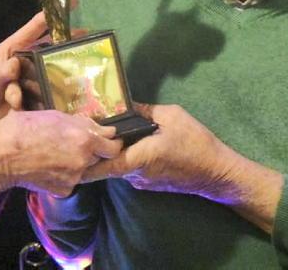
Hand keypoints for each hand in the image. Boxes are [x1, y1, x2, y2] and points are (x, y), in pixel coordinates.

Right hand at [0, 110, 121, 196]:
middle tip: (81, 142)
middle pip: (102, 156)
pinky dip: (66, 173)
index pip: (113, 142)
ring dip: (80, 161)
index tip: (105, 136)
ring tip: (60, 152)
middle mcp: (83, 160)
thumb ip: (79, 123)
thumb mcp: (54, 116)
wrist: (0, 157)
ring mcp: (74, 178)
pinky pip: (72, 179)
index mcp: (84, 139)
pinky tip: (51, 165)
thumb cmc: (24, 128)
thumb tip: (97, 126)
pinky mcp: (63, 190)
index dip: (110, 138)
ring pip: (86, 168)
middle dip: (96, 149)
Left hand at [83, 104, 234, 196]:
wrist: (217, 173)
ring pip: (120, 165)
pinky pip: (131, 168)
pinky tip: (128, 141)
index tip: (70, 152)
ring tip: (102, 132)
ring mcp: (143, 182)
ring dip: (112, 152)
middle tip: (82, 132)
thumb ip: (144, 110)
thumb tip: (123, 104)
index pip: (104, 166)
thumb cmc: (195, 142)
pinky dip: (126, 156)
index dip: (85, 162)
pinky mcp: (150, 183)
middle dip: (95, 151)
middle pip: (108, 164)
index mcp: (139, 158)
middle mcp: (136, 175)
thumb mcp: (171, 116)